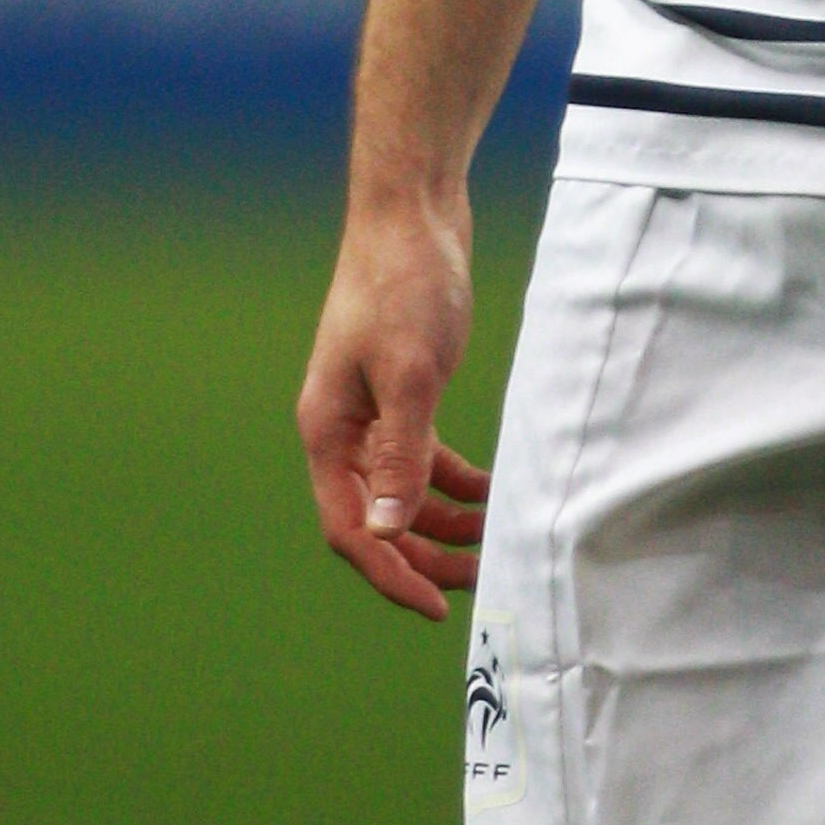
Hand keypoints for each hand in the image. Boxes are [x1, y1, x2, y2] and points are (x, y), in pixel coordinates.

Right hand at [297, 186, 488, 625]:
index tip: (436, 607)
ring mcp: (371, 416)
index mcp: (327, 433)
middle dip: (425, 556)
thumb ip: (401, 453)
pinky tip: (494, 491)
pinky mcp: (403, 396)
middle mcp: (342, 433)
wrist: (412, 217)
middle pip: (378, 521)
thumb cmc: (404, 286)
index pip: (350, 528)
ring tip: (497, 540)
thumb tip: (388, 529)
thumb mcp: (410, 373)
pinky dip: (456, 482)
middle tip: (480, 580)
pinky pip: (424, 460)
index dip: (390, 572)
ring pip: (403, 495)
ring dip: (446, 523)